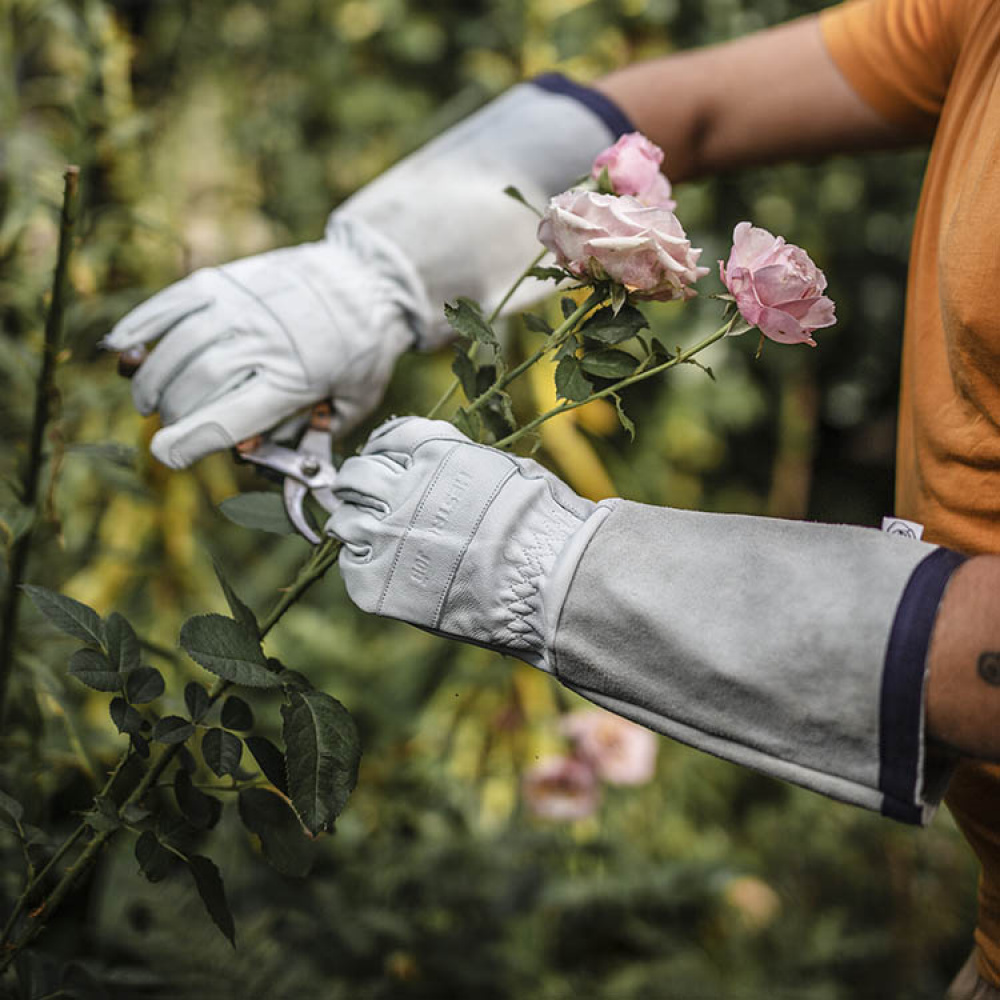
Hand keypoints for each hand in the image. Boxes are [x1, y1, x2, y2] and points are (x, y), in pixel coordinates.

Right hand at [103, 220, 427, 467]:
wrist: (366, 279)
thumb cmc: (360, 353)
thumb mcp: (351, 405)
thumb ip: (305, 436)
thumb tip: (252, 456)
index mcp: (297, 377)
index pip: (231, 416)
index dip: (192, 440)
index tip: (166, 455)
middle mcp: (264, 340)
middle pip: (197, 383)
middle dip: (174, 413)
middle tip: (169, 425)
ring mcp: (241, 306)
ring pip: (177, 346)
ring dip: (151, 379)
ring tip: (147, 400)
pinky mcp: (225, 281)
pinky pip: (170, 304)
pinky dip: (140, 328)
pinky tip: (123, 350)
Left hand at [327, 417, 598, 670]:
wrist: (548, 579)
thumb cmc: (543, 525)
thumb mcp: (505, 469)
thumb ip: (463, 463)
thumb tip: (446, 465)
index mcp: (435, 453)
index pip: (390, 437)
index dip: (383, 448)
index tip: (381, 458)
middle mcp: (403, 488)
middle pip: (357, 474)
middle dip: (357, 482)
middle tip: (360, 495)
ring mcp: (386, 535)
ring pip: (343, 519)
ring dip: (352, 522)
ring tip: (364, 535)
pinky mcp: (378, 582)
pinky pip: (352, 565)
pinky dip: (361, 563)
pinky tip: (378, 568)